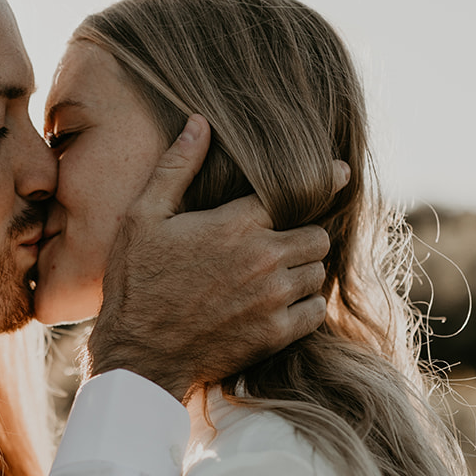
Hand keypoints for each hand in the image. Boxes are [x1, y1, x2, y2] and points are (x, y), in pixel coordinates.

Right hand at [86, 116, 345, 401]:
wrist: (138, 353)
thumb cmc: (135, 282)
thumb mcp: (143, 217)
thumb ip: (176, 168)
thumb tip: (199, 122)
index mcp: (235, 224)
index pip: (301, 191)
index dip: (324, 180)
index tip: (340, 172)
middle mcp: (263, 258)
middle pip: (317, 236)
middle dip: (304, 235)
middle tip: (286, 240)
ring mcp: (272, 298)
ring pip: (318, 273)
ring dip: (304, 271)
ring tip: (280, 274)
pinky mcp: (275, 334)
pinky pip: (315, 311)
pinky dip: (305, 306)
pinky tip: (280, 304)